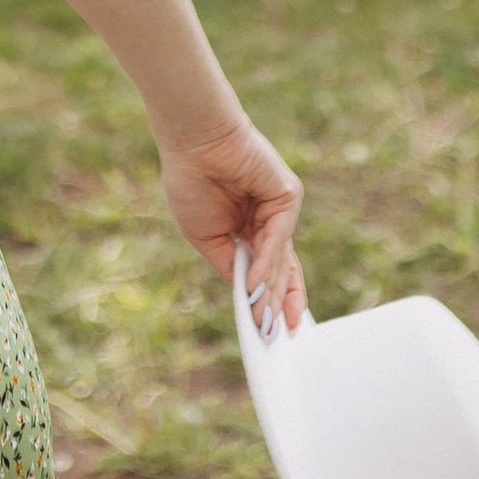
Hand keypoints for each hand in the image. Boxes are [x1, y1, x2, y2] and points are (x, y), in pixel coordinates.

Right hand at [160, 112, 304, 335]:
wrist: (194, 143)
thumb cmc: (192, 183)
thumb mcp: (206, 236)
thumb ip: (228, 264)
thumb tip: (246, 297)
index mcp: (249, 228)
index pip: (270, 270)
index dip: (271, 299)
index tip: (273, 330)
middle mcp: (269, 220)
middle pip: (282, 270)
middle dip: (277, 304)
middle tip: (276, 336)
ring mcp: (280, 209)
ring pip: (281, 259)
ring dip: (271, 292)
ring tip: (266, 323)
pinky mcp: (287, 196)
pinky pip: (278, 238)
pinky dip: (266, 264)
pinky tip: (255, 287)